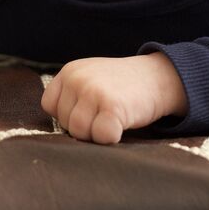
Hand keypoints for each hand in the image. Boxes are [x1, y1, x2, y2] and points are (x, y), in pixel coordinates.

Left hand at [41, 53, 187, 144]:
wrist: (158, 77)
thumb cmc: (123, 86)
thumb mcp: (91, 79)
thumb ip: (72, 98)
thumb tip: (57, 138)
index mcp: (69, 71)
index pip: (50, 106)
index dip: (69, 114)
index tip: (90, 109)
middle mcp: (78, 79)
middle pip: (65, 122)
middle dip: (85, 125)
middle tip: (106, 112)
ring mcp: (94, 91)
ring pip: (80, 133)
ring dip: (98, 133)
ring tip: (114, 117)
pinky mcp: (112, 106)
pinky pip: (101, 137)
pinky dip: (113, 137)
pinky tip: (123, 123)